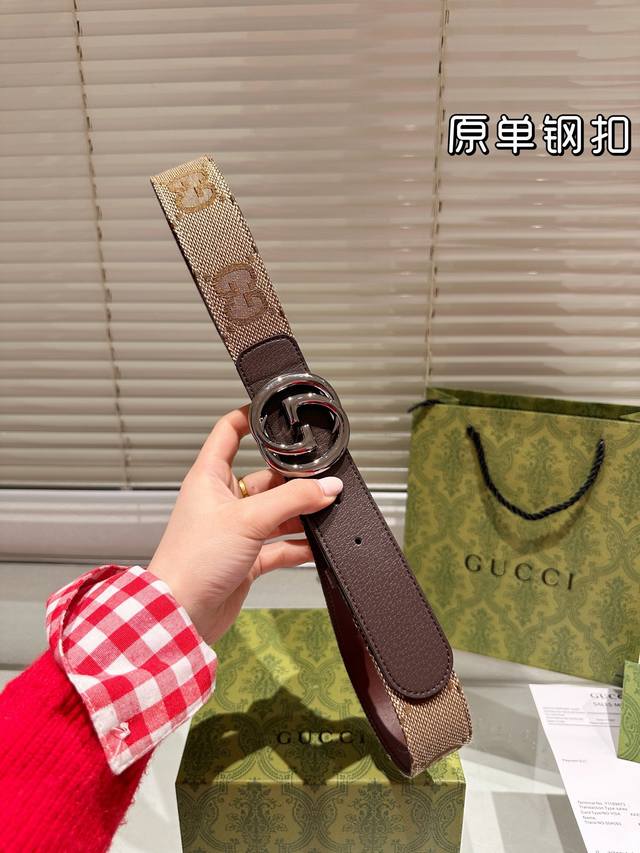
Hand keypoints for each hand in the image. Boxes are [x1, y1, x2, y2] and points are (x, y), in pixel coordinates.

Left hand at [147, 406, 342, 644]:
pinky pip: (279, 545)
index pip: (228, 432)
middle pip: (264, 476)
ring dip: (299, 512)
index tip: (276, 410)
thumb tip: (327, 487)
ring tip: (326, 509)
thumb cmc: (193, 561)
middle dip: (293, 478)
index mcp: (209, 478)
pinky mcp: (246, 558)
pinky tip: (316, 544)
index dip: (250, 417)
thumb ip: (292, 501)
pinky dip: (298, 544)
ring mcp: (235, 530)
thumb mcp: (248, 520)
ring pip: (275, 511)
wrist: (182, 614)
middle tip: (322, 476)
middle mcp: (222, 500)